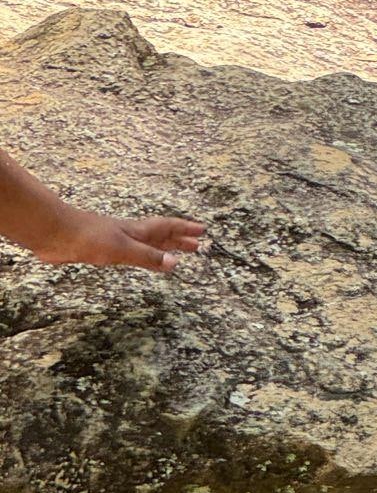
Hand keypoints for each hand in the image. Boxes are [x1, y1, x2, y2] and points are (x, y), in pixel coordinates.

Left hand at [33, 207, 205, 274]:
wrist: (58, 235)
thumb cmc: (90, 237)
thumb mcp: (122, 249)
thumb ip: (147, 257)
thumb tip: (175, 264)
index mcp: (139, 231)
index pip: (168, 228)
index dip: (185, 229)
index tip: (202, 231)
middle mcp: (132, 234)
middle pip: (162, 236)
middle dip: (180, 241)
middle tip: (198, 246)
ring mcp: (118, 242)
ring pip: (148, 245)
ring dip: (164, 249)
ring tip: (176, 255)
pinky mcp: (104, 252)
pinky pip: (133, 254)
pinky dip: (144, 257)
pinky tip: (141, 261)